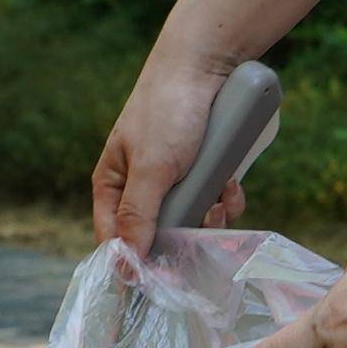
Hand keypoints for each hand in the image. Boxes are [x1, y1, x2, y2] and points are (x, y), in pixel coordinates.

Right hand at [91, 41, 253, 249]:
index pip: (114, 239)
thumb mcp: (152, 168)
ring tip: (222, 195)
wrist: (208, 64)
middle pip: (158, 237)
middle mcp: (143, 188)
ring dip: (211, 217)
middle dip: (184, 237)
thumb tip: (125, 266)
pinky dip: (227, 198)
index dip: (132, 263)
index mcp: (114, 185)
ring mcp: (176, 181)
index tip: (157, 283)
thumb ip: (138, 215)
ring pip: (192, 223)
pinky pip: (215, 202)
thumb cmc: (166, 110)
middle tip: (202, 225)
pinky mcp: (206, 174)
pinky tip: (233, 182)